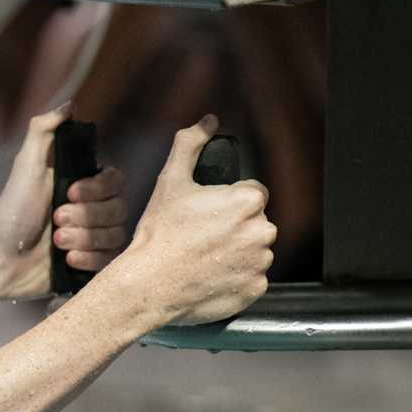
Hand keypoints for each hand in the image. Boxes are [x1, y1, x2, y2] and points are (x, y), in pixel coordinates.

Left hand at [0, 104, 129, 301]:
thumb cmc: (11, 211)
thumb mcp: (25, 166)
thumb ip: (43, 130)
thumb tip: (71, 104)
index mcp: (84, 184)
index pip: (117, 181)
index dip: (97, 189)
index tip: (68, 192)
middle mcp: (94, 209)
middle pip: (120, 209)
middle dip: (86, 216)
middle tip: (55, 220)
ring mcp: (95, 237)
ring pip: (115, 235)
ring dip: (84, 238)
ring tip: (56, 242)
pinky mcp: (93, 263)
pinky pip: (111, 260)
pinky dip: (90, 259)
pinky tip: (67, 259)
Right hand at [101, 116, 274, 326]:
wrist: (148, 285)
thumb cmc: (158, 234)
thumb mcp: (170, 182)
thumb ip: (190, 145)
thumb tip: (208, 121)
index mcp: (248, 200)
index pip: (251, 194)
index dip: (226, 203)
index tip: (204, 216)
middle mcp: (263, 230)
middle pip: (254, 223)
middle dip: (233, 228)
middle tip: (200, 238)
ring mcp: (260, 263)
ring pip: (253, 251)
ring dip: (235, 254)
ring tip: (202, 259)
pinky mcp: (255, 289)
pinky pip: (251, 279)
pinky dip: (235, 279)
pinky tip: (209, 277)